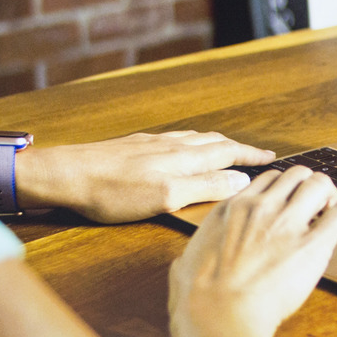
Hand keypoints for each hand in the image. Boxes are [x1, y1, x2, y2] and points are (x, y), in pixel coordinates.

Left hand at [15, 131, 275, 222]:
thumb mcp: (165, 197)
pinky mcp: (137, 146)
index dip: (251, 156)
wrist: (65, 175)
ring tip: (229, 149)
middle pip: (215, 142)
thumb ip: (205, 186)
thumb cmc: (112, 191)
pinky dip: (194, 143)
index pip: (228, 152)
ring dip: (218, 144)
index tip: (271, 158)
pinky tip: (185, 149)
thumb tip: (240, 181)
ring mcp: (154, 143)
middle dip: (239, 148)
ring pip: (196, 139)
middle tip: (257, 155)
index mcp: (184, 157)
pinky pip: (177, 139)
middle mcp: (173, 145)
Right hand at [168, 166, 336, 336]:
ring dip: (332, 195)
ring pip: (320, 183)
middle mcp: (262, 207)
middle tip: (317, 206)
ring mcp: (287, 222)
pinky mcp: (312, 244)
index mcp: (233, 208)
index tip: (292, 201)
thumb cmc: (199, 298)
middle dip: (311, 186)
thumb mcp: (186, 264)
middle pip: (298, 174)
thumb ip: (194, 255)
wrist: (218, 317)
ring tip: (335, 213)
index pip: (269, 179)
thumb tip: (188, 261)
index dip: (286, 189)